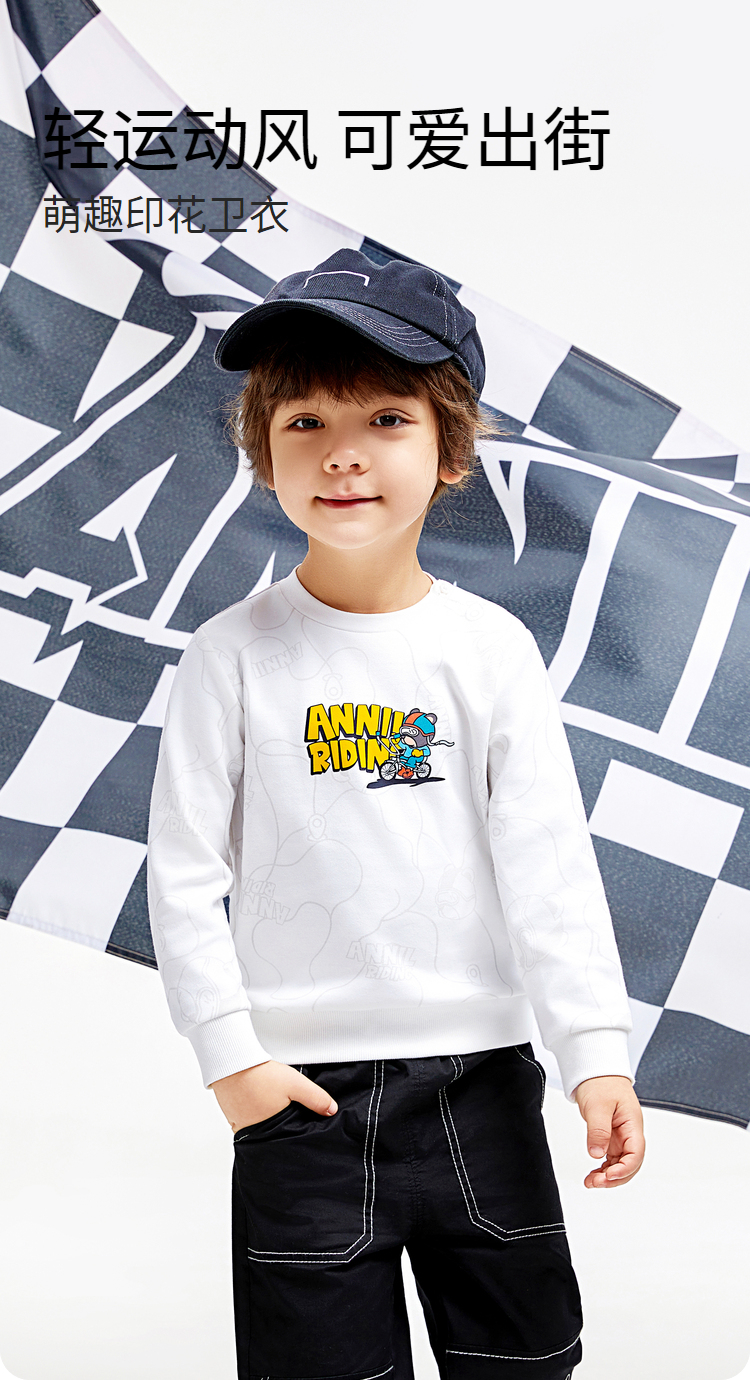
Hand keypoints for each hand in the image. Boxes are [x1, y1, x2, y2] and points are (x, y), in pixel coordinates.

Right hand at [210, 1060, 337, 1132]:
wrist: (231, 1061)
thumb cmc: (261, 1075)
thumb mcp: (296, 1084)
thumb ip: (316, 1098)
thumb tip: (331, 1111)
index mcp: (268, 1130)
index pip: (285, 1140)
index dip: (293, 1134)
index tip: (299, 1127)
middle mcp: (251, 1131)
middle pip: (270, 1134)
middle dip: (279, 1127)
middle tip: (286, 1114)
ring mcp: (238, 1124)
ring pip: (257, 1126)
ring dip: (264, 1118)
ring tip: (271, 1104)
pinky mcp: (230, 1113)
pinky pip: (244, 1118)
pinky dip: (251, 1112)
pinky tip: (257, 1100)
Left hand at [574, 1075, 644, 1188]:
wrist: (596, 1072)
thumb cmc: (601, 1082)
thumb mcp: (598, 1106)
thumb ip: (598, 1130)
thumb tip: (597, 1154)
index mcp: (632, 1124)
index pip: (636, 1154)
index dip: (624, 1169)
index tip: (608, 1176)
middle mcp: (630, 1133)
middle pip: (630, 1164)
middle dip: (615, 1178)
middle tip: (596, 1183)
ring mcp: (621, 1137)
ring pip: (621, 1165)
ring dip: (609, 1177)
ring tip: (591, 1182)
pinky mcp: (612, 1138)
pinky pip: (611, 1159)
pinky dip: (604, 1169)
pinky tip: (594, 1175)